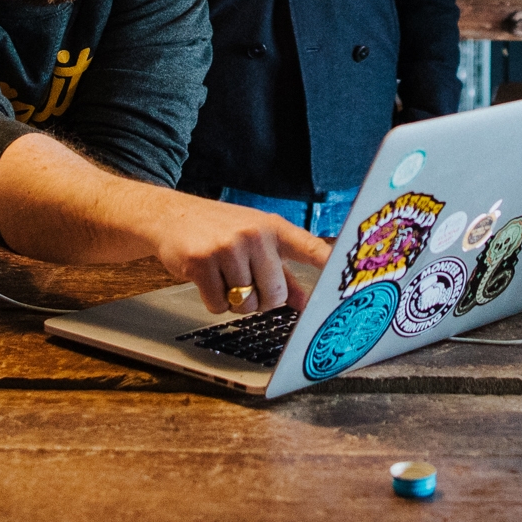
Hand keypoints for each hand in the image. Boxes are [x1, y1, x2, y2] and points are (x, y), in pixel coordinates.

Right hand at [148, 195, 333, 312]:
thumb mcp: (256, 242)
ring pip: (246, 304)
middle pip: (274, 294)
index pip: (310, 248)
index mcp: (273, 227)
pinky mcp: (202, 261)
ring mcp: (227, 246)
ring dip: (236, 302)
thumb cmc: (220, 229)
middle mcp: (254, 234)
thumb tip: (305, 302)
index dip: (331, 265)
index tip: (349, 281)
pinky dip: (215, 301)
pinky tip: (208, 280)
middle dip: (262, 300)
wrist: (172, 216)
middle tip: (248, 285)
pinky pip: (220, 305)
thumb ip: (283, 272)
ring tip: (225, 277)